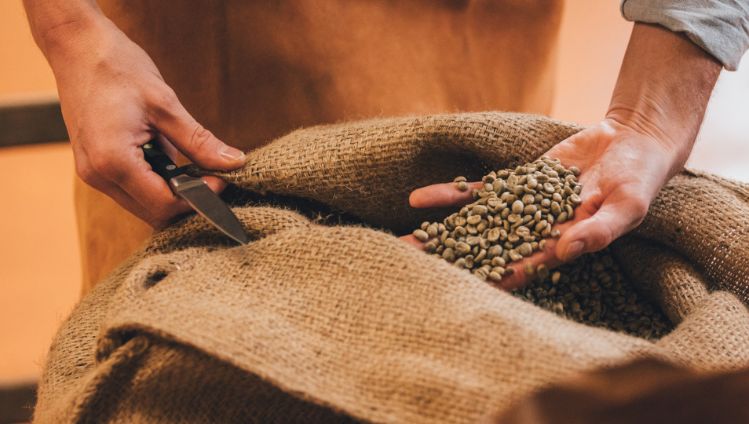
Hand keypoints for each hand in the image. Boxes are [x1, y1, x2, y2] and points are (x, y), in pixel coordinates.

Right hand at [44, 16, 245, 226]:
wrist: (76, 45)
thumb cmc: (117, 68)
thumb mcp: (165, 104)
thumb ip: (199, 141)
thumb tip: (234, 163)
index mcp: (113, 161)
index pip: (163, 205)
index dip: (198, 199)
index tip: (222, 181)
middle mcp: (97, 175)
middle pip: (152, 212)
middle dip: (186, 201)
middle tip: (213, 177)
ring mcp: (92, 172)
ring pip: (142, 204)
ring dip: (171, 191)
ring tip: (191, 164)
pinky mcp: (93, 165)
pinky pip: (130, 188)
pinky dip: (155, 181)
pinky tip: (169, 156)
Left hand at [401, 119, 677, 288]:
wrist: (631, 141)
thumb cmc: (640, 178)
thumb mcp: (628, 204)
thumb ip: (600, 229)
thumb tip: (567, 251)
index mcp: (561, 245)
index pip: (519, 268)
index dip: (488, 279)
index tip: (456, 291)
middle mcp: (535, 232)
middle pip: (484, 251)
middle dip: (448, 263)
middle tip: (406, 274)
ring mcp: (520, 208)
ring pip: (472, 225)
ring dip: (438, 234)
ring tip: (399, 245)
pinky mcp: (515, 183)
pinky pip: (476, 192)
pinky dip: (449, 196)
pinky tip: (416, 200)